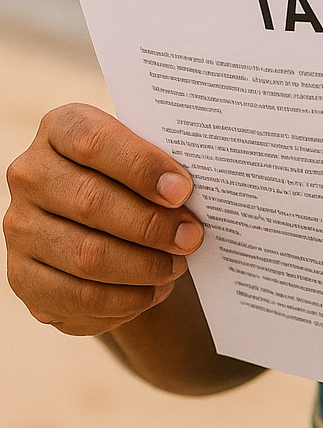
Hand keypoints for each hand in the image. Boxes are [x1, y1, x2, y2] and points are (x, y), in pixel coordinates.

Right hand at [4, 102, 204, 336]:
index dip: (141, 166)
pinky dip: (125, 299)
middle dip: (151, 225)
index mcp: (59, 128)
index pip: (93, 141)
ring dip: (143, 266)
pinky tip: (153, 290)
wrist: (95, 219)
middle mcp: (30, 175)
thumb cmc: (130, 177)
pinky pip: (78, 297)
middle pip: (91, 202)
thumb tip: (197, 191)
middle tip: (192, 237)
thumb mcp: (142, 155)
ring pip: (87, 256)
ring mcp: (20, 228)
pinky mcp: (24, 277)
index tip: (183, 190)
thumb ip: (162, 163)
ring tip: (177, 266)